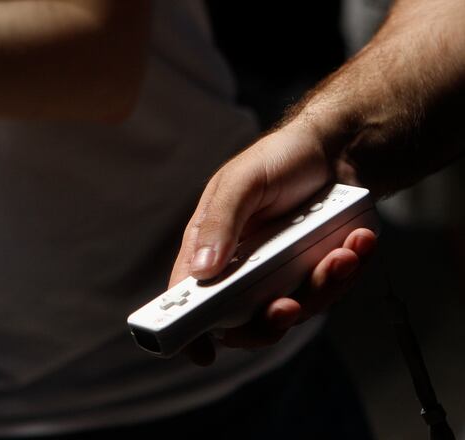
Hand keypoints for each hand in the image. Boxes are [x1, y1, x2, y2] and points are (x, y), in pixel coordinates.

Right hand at [170, 121, 377, 364]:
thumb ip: (220, 222)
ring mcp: (280, 275)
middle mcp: (242, 269)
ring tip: (340, 255)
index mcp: (211, 246)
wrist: (340, 149)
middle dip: (266, 323)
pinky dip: (345, 274)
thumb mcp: (242, 181)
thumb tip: (201, 271)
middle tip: (286, 305)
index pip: (189, 294)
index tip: (201, 352)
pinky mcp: (316, 274)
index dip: (187, 327)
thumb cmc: (281, 158)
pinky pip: (328, 294)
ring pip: (291, 313)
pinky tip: (354, 245)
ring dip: (318, 289)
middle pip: (241, 322)